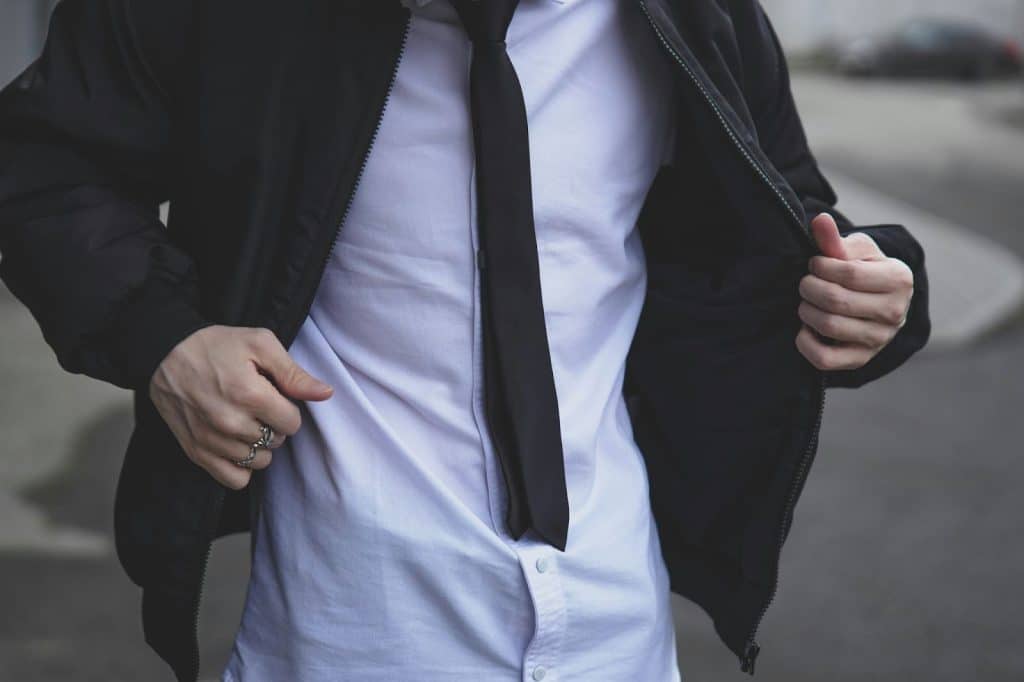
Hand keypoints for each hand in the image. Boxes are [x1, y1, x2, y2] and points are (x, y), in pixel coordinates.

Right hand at [149, 326, 332, 489]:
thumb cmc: (216, 345)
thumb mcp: (260, 344)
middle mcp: (230, 423)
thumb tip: (326, 394)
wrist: (164, 353)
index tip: (273, 395)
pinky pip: (234, 479)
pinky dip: (241, 466)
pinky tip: (237, 445)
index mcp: (250, 395)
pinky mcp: (196, 452)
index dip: (288, 408)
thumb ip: (294, 373)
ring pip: (259, 462)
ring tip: (245, 422)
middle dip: (273, 425)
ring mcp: (211, 441)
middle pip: (276, 442)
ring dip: (258, 446)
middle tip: (256, 405)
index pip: (292, 423)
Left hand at [795, 213, 913, 371]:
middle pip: (836, 301)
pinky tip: (806, 327)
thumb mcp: (855, 250)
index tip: (815, 264)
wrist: (876, 302)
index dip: (821, 267)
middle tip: (806, 283)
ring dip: (806, 311)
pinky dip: (805, 342)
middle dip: (809, 288)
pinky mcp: (860, 360)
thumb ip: (835, 239)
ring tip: (807, 302)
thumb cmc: (864, 271)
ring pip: (828, 326)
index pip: (849, 274)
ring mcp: (878, 340)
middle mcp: (895, 313)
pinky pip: (823, 359)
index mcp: (899, 280)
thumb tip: (820, 221)